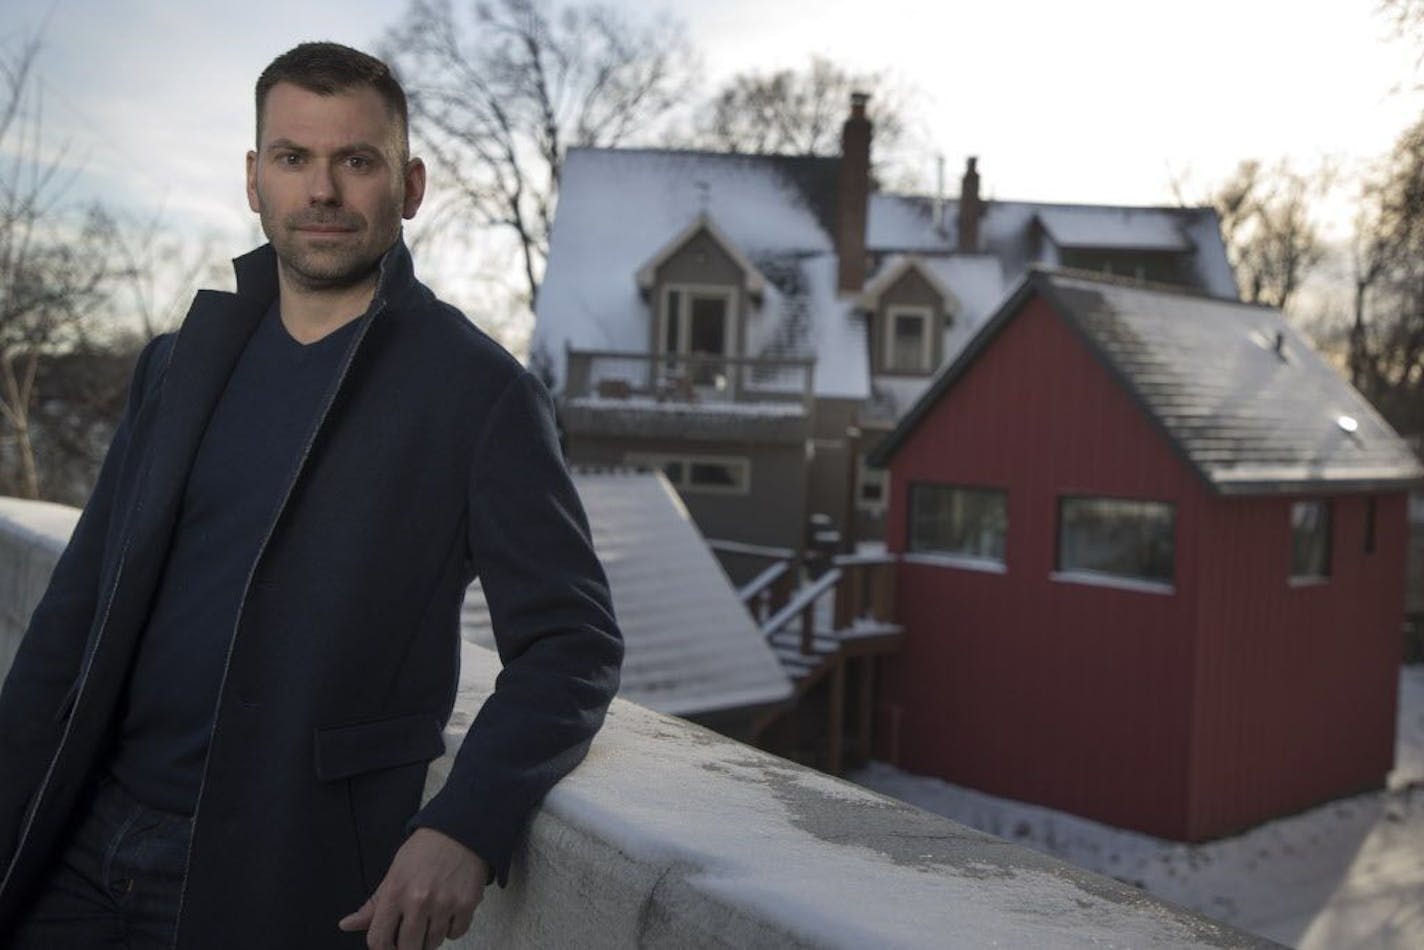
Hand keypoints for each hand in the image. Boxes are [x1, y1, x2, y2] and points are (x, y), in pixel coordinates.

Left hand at [338, 827, 488, 949]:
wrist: (460, 831)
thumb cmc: (425, 851)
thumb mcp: (394, 873)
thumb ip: (373, 904)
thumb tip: (347, 924)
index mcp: (395, 892)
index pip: (378, 940)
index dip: (382, 947)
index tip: (389, 944)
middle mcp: (419, 901)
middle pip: (407, 948)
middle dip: (407, 945)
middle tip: (411, 933)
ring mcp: (444, 904)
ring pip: (433, 944)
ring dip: (430, 936)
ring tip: (431, 916)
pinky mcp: (467, 904)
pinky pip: (455, 934)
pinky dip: (451, 928)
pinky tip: (448, 911)